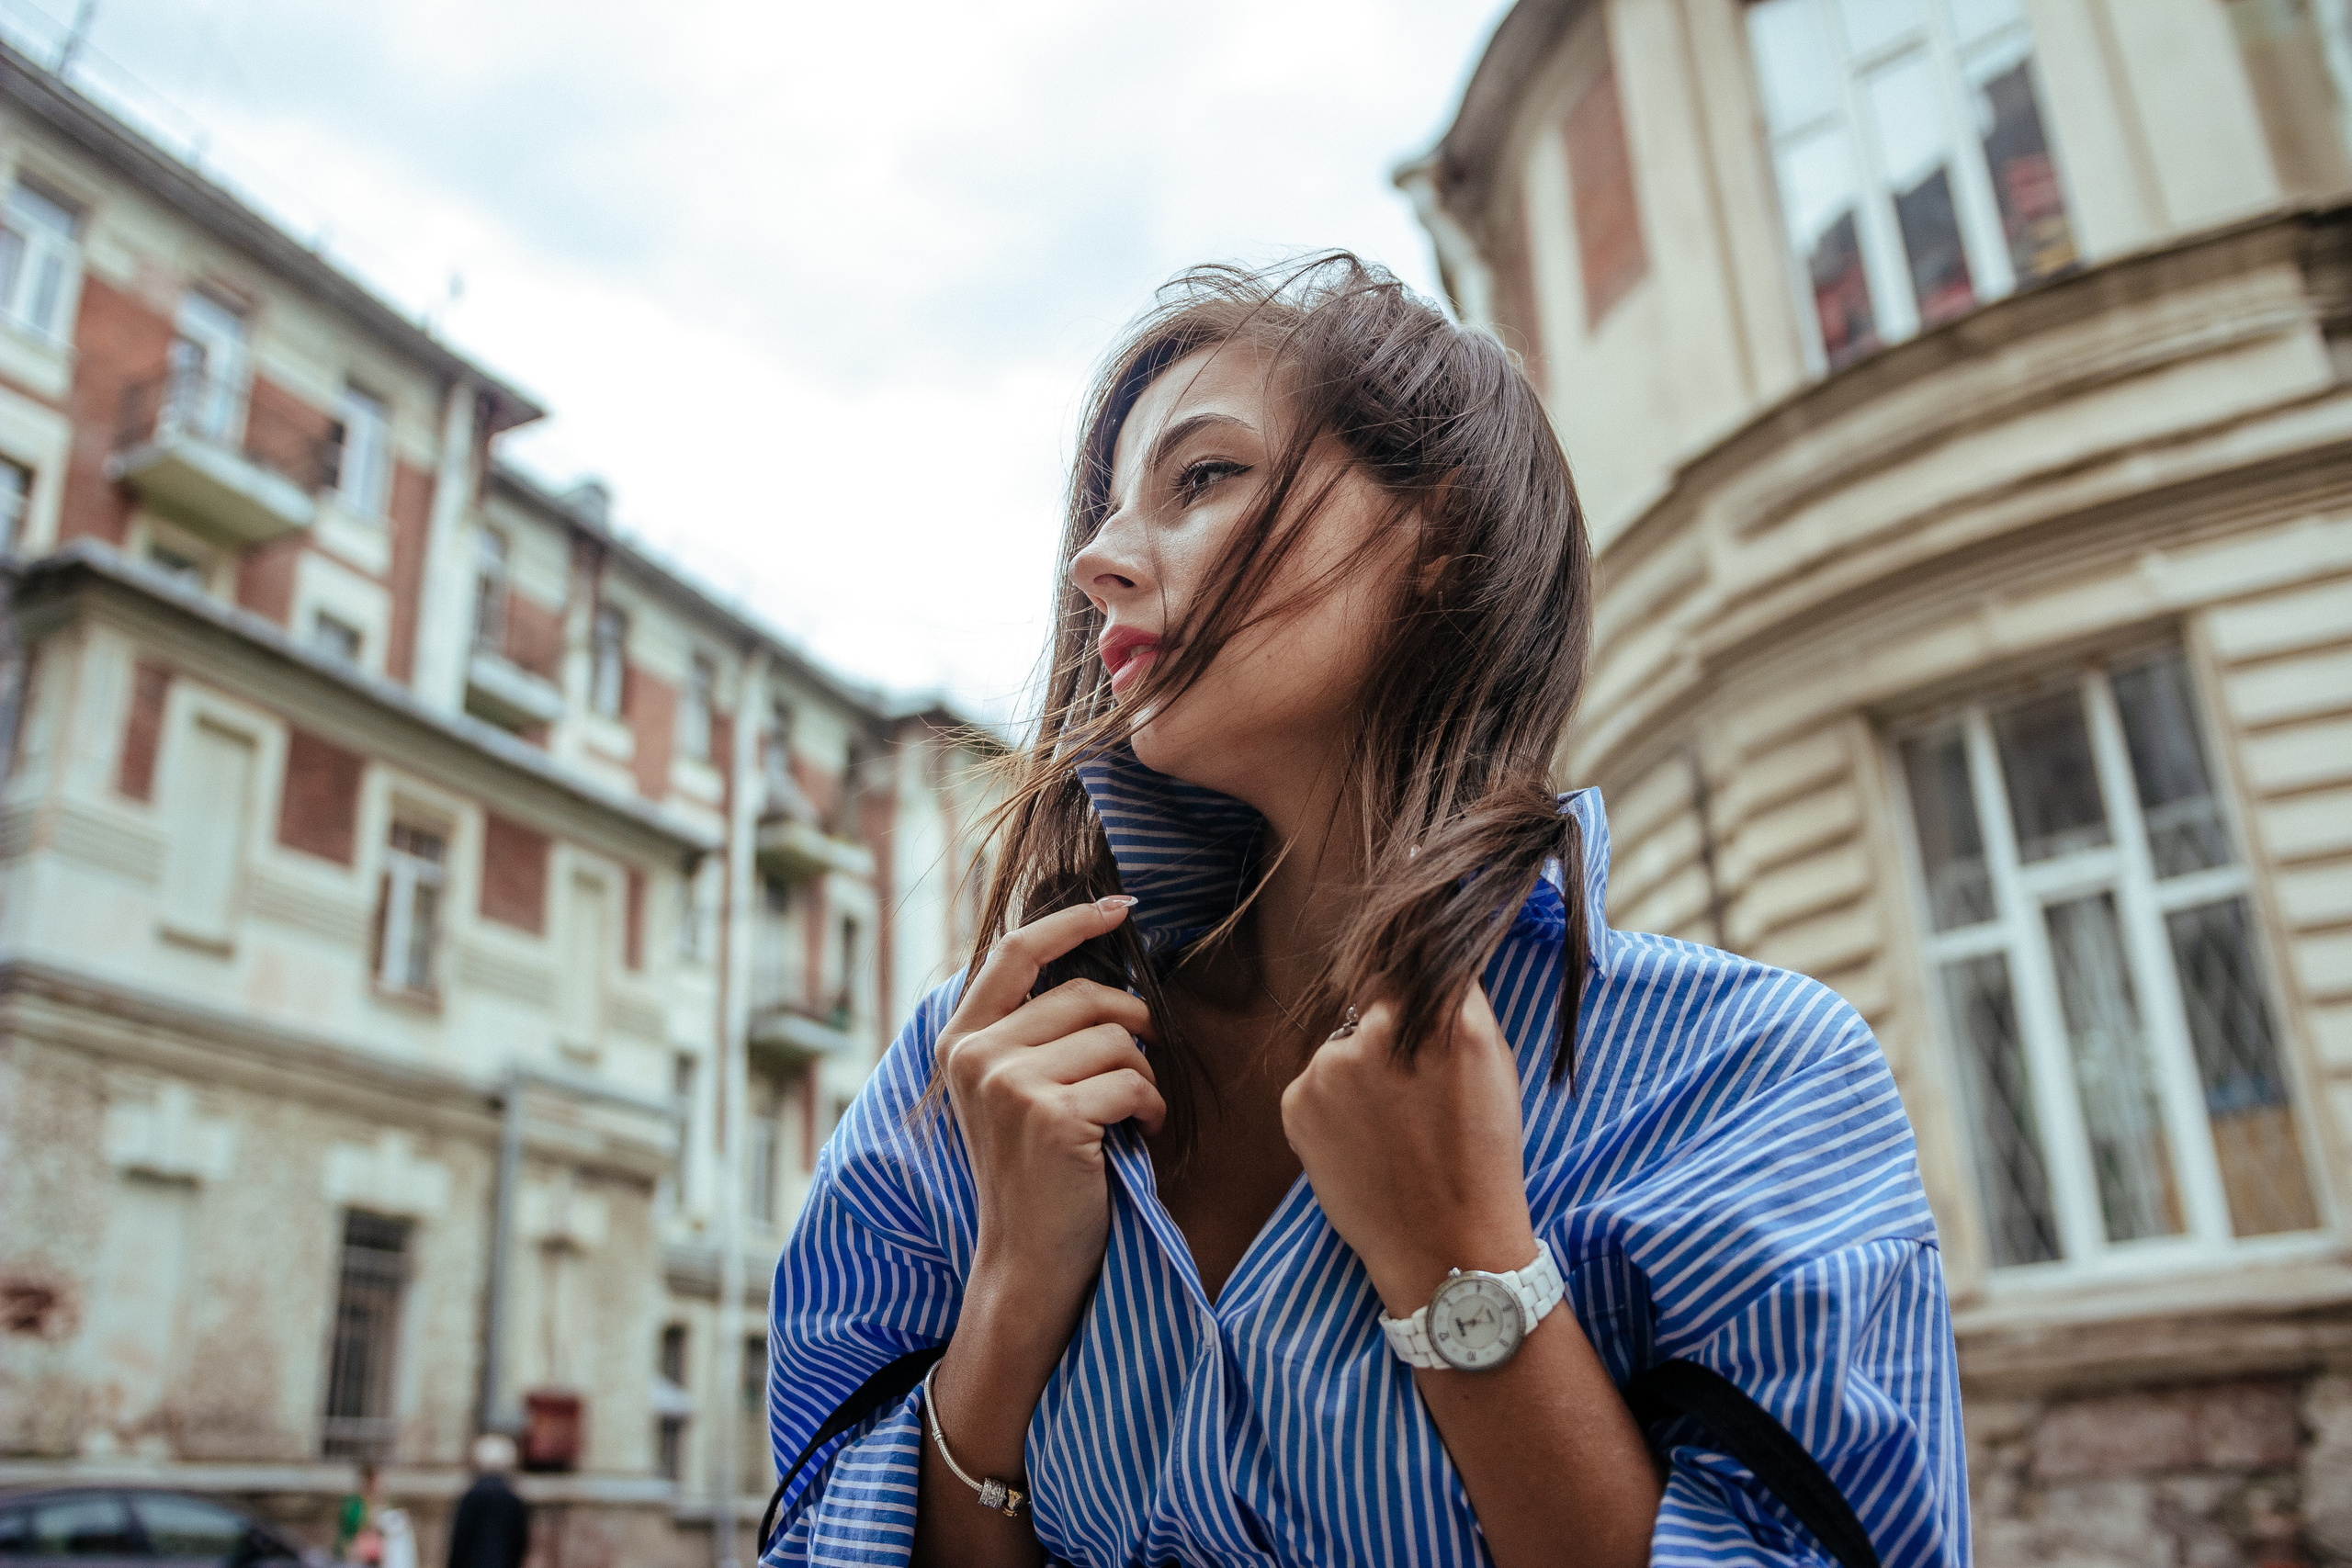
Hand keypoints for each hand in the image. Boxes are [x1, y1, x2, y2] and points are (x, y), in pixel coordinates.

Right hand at [939, 896, 1164, 1323]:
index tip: (1119, 907)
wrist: (1025, 1261)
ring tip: (1132, 1115)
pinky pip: (1132, 1082)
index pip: (1014, 952)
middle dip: (1129, 1027)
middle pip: (1083, 996)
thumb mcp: (1013, 1092)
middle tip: (1138, 1070)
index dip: (1071, 922)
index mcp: (961, 1042)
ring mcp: (1009, 1084)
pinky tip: (1141, 1137)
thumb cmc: (1035, 1174)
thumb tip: (1102, 976)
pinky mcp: (1050, 1115)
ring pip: (1115, 1039)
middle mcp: (976, 1055)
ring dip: (1142, 1077)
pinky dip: (1152, 1109)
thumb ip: (1032, 1034)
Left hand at [1280, 982, 1535, 1316]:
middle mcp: (1382, 1028)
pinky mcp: (1297, 1099)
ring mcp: (1333, 1063)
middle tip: (1409, 1089)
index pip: (1416, 958)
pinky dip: (1331, 1108)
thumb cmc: (1481, 1158)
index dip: (1416, 983)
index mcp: (1445, 1013)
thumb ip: (1458, 1006)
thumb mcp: (1493, 1066)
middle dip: (1388, 1030)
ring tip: (1387, 1129)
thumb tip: (1426, 958)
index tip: (1417, 1006)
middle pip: (1374, 999)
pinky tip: (1361, 1145)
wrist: (1444, 1246)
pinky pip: (1314, 1085)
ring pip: (1342, 1047)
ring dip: (1358, 1072)